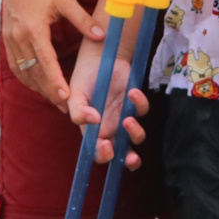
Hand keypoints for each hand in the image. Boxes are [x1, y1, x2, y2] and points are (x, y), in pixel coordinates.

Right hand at [1, 0, 101, 108]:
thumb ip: (83, 20)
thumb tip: (101, 37)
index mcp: (33, 28)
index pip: (45, 61)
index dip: (55, 81)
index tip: (65, 97)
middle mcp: (19, 37)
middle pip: (34, 72)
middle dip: (49, 92)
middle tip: (66, 108)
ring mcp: (11, 39)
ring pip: (23, 72)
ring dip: (38, 88)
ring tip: (55, 100)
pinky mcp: (8, 39)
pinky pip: (16, 65)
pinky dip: (27, 78)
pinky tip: (38, 84)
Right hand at [65, 56, 149, 171]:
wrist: (98, 58)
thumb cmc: (83, 79)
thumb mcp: (75, 96)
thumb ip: (78, 111)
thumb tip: (94, 122)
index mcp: (94, 131)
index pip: (99, 152)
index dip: (104, 155)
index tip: (106, 146)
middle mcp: (112, 129)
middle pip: (124, 154)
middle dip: (130, 160)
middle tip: (131, 156)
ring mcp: (125, 117)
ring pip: (137, 137)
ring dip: (136, 133)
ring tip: (128, 120)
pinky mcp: (135, 103)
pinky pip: (143, 110)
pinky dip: (140, 104)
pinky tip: (132, 92)